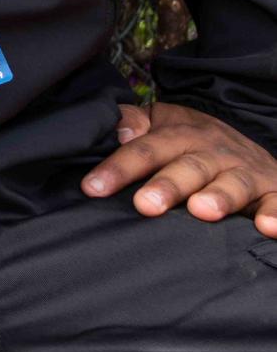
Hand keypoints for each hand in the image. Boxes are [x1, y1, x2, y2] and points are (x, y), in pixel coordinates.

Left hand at [82, 100, 276, 234]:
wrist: (251, 143)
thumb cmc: (193, 141)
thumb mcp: (163, 124)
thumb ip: (134, 123)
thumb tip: (117, 130)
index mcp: (182, 135)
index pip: (146, 148)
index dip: (119, 167)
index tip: (92, 188)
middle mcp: (215, 152)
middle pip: (189, 166)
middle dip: (168, 185)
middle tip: (145, 205)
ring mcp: (247, 172)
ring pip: (233, 183)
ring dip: (219, 196)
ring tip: (201, 211)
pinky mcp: (274, 192)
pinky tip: (268, 227)